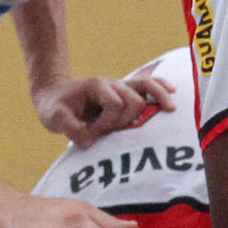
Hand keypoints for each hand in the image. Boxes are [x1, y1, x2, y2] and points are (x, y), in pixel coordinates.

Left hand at [34, 74, 176, 148]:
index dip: (107, 123)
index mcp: (97, 87)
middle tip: (109, 131)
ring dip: (158, 97)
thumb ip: (71, 129)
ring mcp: (120, 87)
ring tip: (171, 109)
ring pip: (146, 86)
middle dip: (126, 120)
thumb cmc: (55, 106)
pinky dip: (160, 88)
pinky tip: (172, 94)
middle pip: (134, 100)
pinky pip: (147, 85)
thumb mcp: (55, 118)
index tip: (93, 132)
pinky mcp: (125, 93)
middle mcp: (112, 84)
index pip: (115, 105)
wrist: (54, 92)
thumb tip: (91, 142)